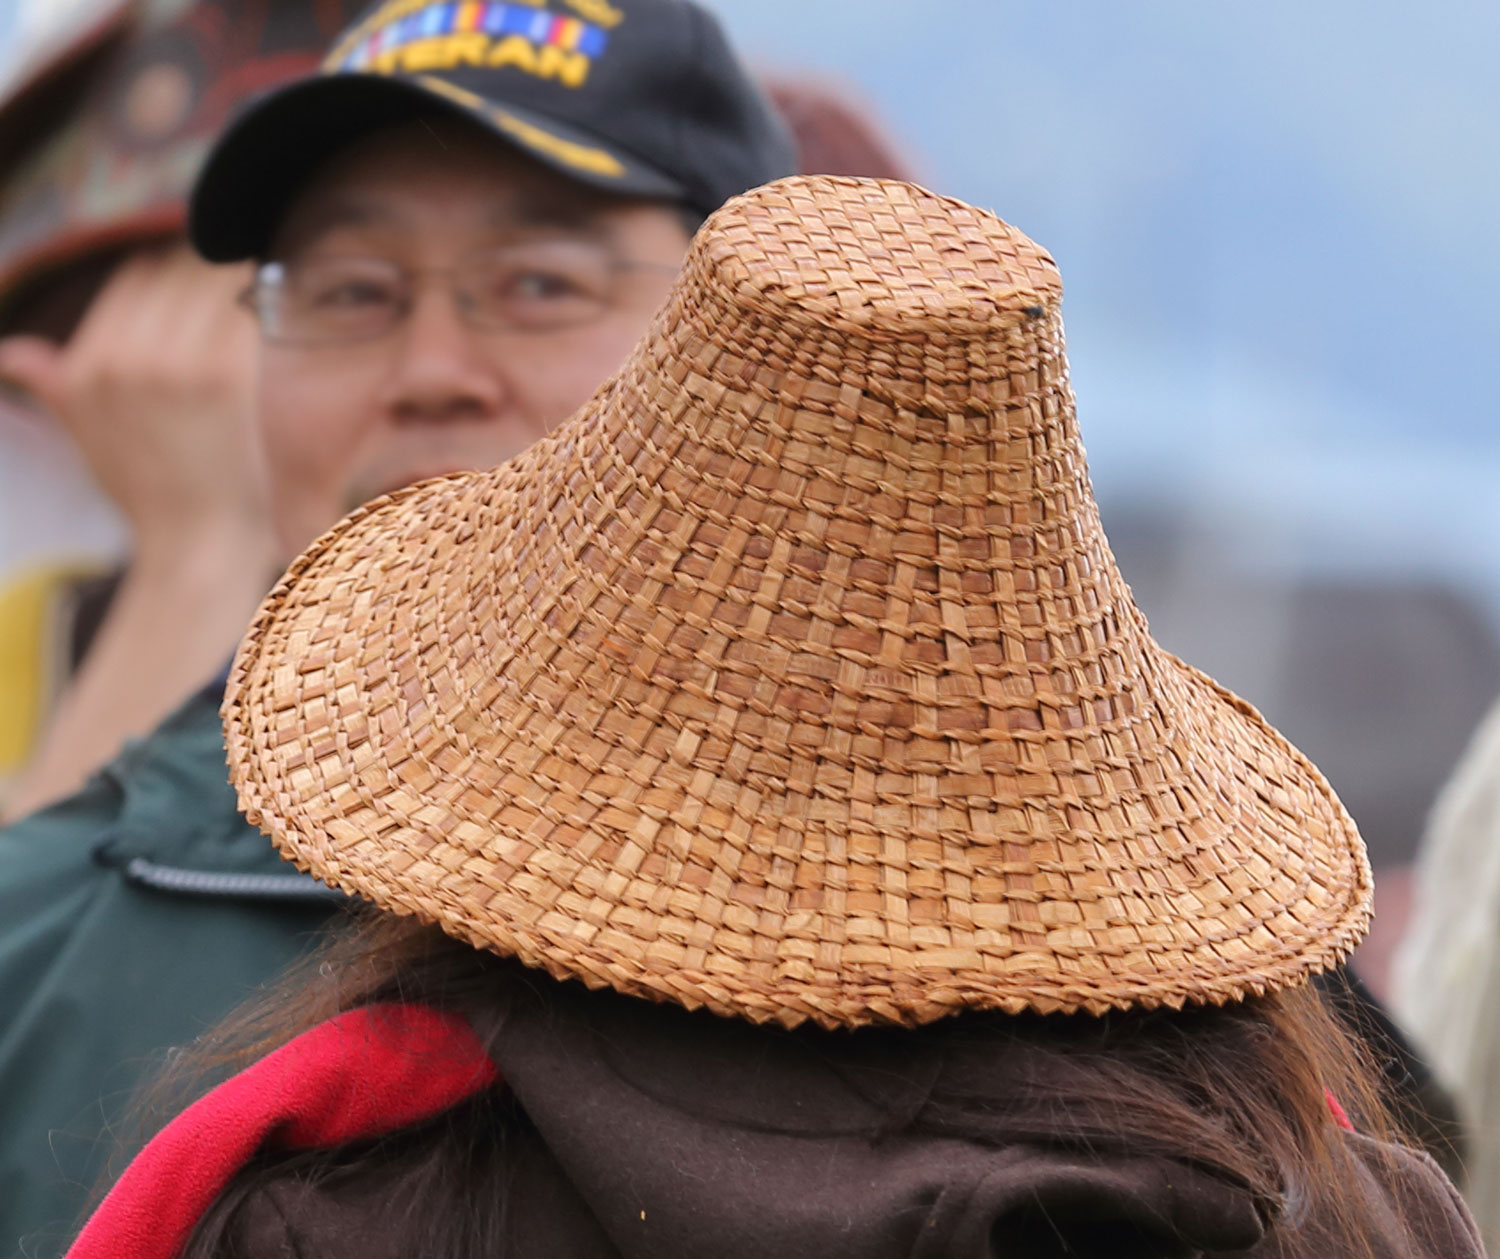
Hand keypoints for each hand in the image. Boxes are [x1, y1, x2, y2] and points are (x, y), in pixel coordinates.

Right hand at [0, 243, 270, 555]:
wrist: (196, 546)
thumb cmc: (150, 495)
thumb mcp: (87, 436)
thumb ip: (53, 386)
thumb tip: (12, 353)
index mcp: (85, 366)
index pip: (135, 279)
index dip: (176, 275)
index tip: (207, 283)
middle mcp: (120, 359)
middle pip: (174, 273)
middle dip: (212, 270)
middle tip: (244, 270)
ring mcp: (171, 365)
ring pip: (212, 283)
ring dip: (242, 279)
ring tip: (262, 283)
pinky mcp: (223, 379)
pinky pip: (246, 315)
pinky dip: (263, 305)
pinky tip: (278, 308)